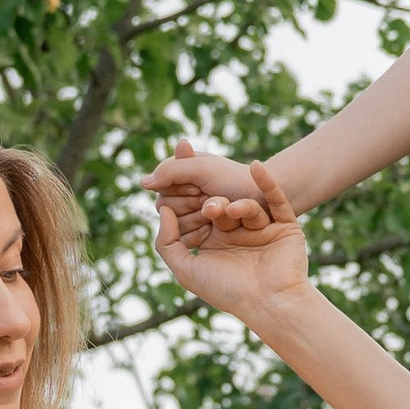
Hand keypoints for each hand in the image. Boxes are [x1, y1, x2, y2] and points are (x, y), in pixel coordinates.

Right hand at [142, 138, 267, 248]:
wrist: (266, 204)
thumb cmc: (236, 180)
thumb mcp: (203, 168)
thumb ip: (172, 171)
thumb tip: (143, 183)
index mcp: (184, 173)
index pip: (162, 185)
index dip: (182, 187)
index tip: (201, 185)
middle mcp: (186, 194)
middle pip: (166, 205)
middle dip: (189, 203)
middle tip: (210, 200)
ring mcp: (193, 216)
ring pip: (175, 223)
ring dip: (196, 218)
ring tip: (217, 215)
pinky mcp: (201, 237)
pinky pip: (184, 240)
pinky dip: (197, 234)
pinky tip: (212, 230)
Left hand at [154, 160, 313, 323]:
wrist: (269, 305)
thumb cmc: (227, 292)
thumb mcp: (186, 269)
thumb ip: (167, 242)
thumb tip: (163, 210)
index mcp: (216, 241)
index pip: (202, 213)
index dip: (192, 203)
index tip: (179, 185)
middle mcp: (239, 233)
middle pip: (224, 206)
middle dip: (215, 206)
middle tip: (209, 208)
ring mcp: (263, 228)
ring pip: (248, 205)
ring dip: (239, 207)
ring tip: (231, 212)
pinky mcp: (285, 226)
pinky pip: (276, 200)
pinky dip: (268, 183)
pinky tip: (257, 168)